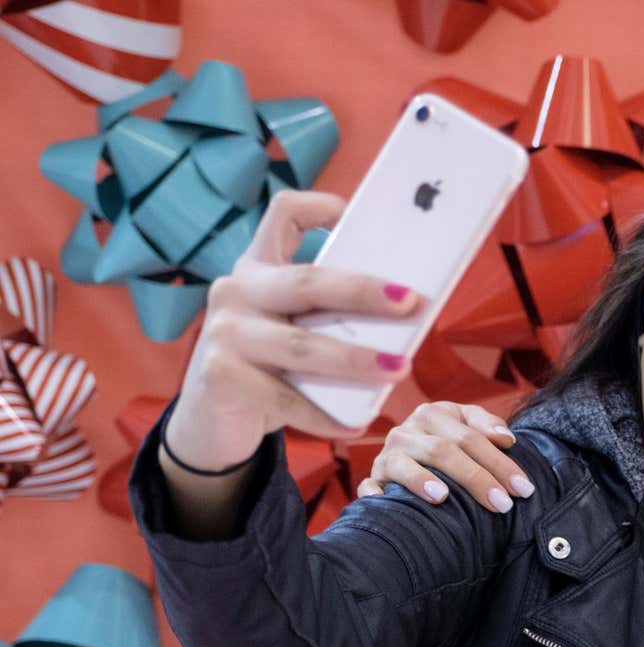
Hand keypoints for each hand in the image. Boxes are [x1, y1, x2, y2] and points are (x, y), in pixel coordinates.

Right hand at [163, 190, 423, 471]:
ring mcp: (224, 332)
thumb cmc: (272, 368)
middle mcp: (236, 289)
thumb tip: (407, 316)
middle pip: (306, 282)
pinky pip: (285, 397)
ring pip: (301, 344)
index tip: (352, 214)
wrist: (212, 421)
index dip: (317, 206)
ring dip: (355, 359)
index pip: (282, 215)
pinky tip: (356, 423)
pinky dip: (325, 414)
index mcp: (260, 267)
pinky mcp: (219, 376)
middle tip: (410, 302)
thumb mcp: (297, 329)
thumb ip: (332, 316)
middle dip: (363, 292)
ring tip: (399, 368)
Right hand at [356, 401, 533, 513]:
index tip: (523, 488)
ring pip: (403, 464)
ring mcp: (387, 455)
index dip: (499, 462)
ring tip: (443, 497)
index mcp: (434, 414)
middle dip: (476, 478)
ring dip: (421, 480)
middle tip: (502, 504)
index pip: (471, 437)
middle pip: (443, 450)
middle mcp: (407, 431)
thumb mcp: (467, 425)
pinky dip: (374, 494)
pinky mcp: (373, 478)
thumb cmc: (450, 442)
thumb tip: (507, 439)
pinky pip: (368, 486)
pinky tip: (384, 502)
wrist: (409, 451)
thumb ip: (487, 426)